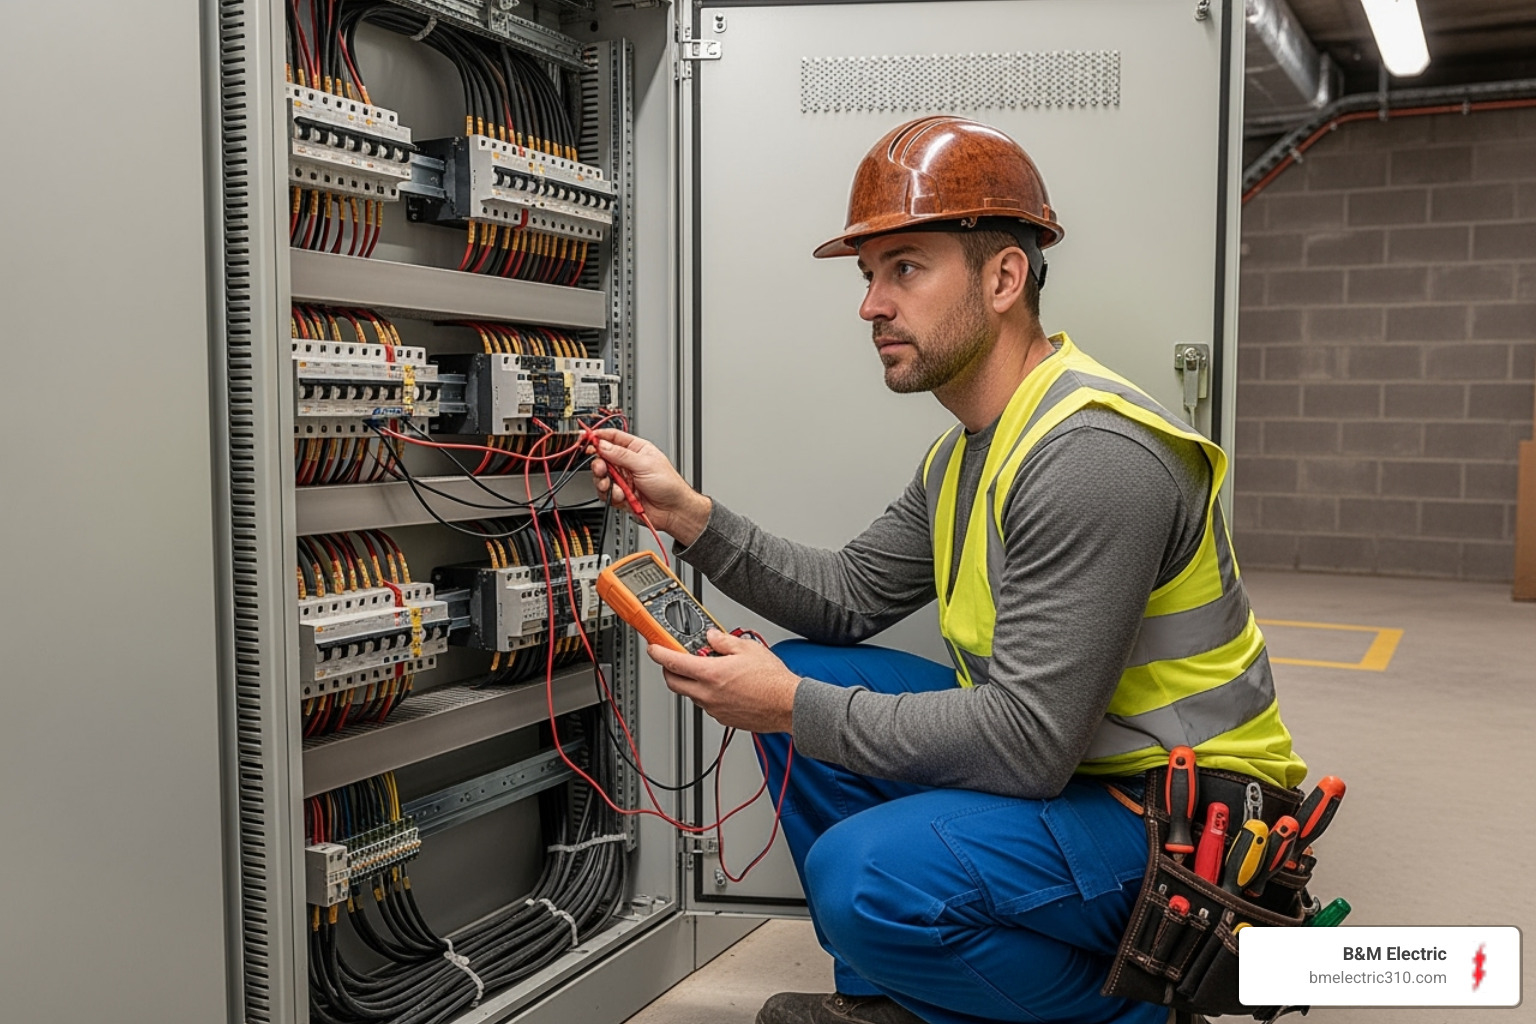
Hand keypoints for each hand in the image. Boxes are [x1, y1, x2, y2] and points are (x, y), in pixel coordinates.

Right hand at [586, 428, 711, 544]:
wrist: (674, 511)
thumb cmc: (669, 485)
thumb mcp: (644, 464)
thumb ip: (621, 454)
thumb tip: (602, 444)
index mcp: (636, 450)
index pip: (613, 438)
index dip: (599, 437)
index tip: (587, 439)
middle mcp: (628, 464)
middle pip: (603, 458)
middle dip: (599, 463)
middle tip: (601, 467)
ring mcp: (624, 480)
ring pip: (602, 477)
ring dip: (604, 481)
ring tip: (611, 485)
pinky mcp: (621, 495)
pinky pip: (606, 494)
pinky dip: (611, 495)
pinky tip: (621, 495)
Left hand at [648, 630, 798, 733]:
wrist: (788, 705)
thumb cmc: (772, 680)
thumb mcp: (747, 648)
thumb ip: (724, 641)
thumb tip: (712, 637)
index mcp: (710, 674)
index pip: (673, 662)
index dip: (658, 653)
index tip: (653, 648)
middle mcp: (708, 694)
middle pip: (674, 683)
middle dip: (669, 670)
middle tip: (674, 659)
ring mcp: (715, 709)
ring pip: (691, 695)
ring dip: (691, 682)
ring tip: (708, 670)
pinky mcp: (724, 719)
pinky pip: (707, 705)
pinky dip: (707, 695)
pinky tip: (723, 686)